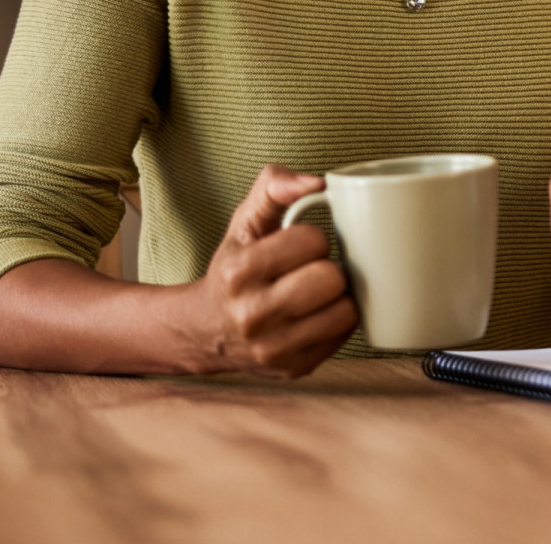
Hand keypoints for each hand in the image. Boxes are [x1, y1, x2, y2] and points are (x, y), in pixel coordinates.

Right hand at [179, 164, 357, 377]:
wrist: (206, 330)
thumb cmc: (236, 266)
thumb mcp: (245, 221)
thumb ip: (275, 187)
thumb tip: (317, 182)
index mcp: (238, 272)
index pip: (312, 240)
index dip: (314, 237)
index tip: (301, 244)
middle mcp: (251, 316)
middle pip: (330, 279)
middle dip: (328, 267)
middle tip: (312, 269)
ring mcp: (273, 349)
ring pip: (345, 311)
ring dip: (339, 296)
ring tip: (318, 291)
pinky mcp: (293, 369)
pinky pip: (344, 335)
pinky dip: (338, 319)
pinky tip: (317, 313)